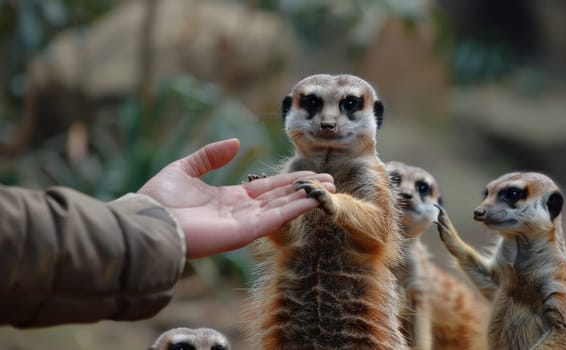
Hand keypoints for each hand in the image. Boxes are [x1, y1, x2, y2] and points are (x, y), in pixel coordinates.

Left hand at [138, 138, 334, 257]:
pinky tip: (313, 198)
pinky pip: (276, 218)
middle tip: (330, 180)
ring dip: (306, 197)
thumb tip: (235, 142)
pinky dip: (296, 208)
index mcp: (229, 198)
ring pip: (283, 207)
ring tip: (329, 188)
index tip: (308, 174)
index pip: (266, 188)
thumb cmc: (158, 199)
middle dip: (305, 188)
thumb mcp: (184, 168)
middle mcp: (241, 212)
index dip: (288, 181)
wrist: (148, 221)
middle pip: (281, 197)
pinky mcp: (244, 232)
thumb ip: (210, 156)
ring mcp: (244, 223)